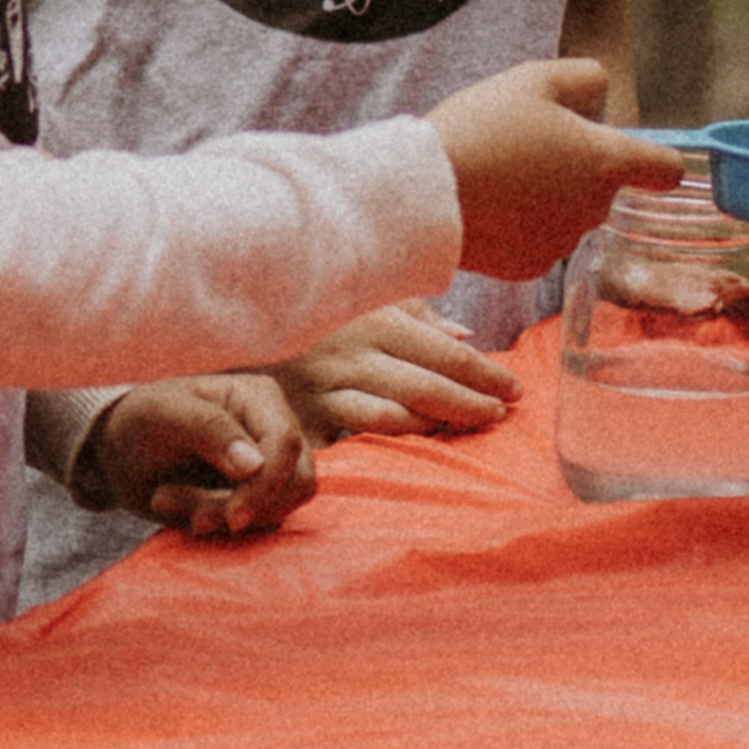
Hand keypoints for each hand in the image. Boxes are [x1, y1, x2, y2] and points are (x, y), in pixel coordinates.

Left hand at [81, 372, 317, 535]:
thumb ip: (208, 429)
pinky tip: (176, 509)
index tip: (232, 519)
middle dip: (246, 509)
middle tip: (191, 516)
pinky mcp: (257, 496)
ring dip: (223, 520)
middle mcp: (274, 429)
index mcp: (259, 397)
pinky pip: (258, 525)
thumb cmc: (140, 420)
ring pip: (278, 509)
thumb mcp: (162, 413)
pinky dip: (216, 527)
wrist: (120, 452)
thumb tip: (254, 464)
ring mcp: (269, 465)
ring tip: (168, 501)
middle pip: (296, 482)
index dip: (266, 485)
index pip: (287, 444)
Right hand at [274, 305, 517, 443]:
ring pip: (390, 415)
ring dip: (433, 426)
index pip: (443, 351)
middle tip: (501, 414)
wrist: (233, 323)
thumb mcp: (363, 299)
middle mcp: (351, 355)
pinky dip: (382, 445)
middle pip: (425, 386)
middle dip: (470, 403)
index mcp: (373, 321)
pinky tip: (410, 449)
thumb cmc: (312, 311)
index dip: (484, 372)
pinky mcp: (302, 419)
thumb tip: (463, 336)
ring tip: (465, 430)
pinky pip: (348, 440)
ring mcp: (324, 390)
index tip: (515, 388)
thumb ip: (415, 315)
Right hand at [422, 58, 670, 281]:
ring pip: (568, 213)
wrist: (425, 194)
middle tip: (528, 144)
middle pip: (603, 186)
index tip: (636, 153)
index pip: (666, 168)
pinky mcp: (529, 267)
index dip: (656, 157)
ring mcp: (562, 242)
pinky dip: (519, 226)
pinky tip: (487, 205)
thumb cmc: (481, 129)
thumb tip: (602, 92)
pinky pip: (535, 240)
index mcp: (605, 162)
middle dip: (577, 168)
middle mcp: (593, 208)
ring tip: (499, 173)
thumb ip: (584, 78)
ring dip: (547, 197)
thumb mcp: (534, 78)